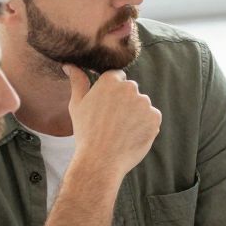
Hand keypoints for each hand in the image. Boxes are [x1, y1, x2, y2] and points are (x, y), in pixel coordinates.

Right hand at [64, 65, 160, 181]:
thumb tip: (69, 65)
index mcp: (110, 81)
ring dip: (135, 113)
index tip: (107, 105)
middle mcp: (129, 88)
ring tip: (121, 130)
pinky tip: (131, 135)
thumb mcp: (77, 105)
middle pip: (131, 90)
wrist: (101, 159)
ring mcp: (144, 102)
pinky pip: (152, 117)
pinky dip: (145, 125)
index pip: (117, 77)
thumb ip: (78, 82)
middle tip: (112, 121)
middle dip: (124, 102)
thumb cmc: (86, 132)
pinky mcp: (155, 117)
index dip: (112, 92)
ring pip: (142, 104)